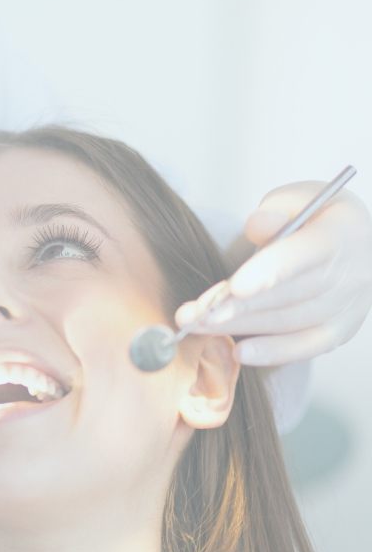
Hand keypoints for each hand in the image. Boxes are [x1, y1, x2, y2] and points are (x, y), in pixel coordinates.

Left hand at [176, 182, 371, 365]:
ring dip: (240, 327)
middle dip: (237, 306)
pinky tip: (239, 352)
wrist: (355, 244)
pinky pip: (305, 346)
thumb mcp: (299, 198)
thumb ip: (276, 211)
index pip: (304, 256)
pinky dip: (272, 352)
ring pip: (289, 322)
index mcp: (340, 235)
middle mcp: (350, 275)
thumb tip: (258, 225)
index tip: (235, 287)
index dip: (269, 272)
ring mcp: (347, 306)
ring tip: (198, 326)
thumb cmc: (316, 218)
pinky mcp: (338, 330)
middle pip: (289, 295)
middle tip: (196, 314)